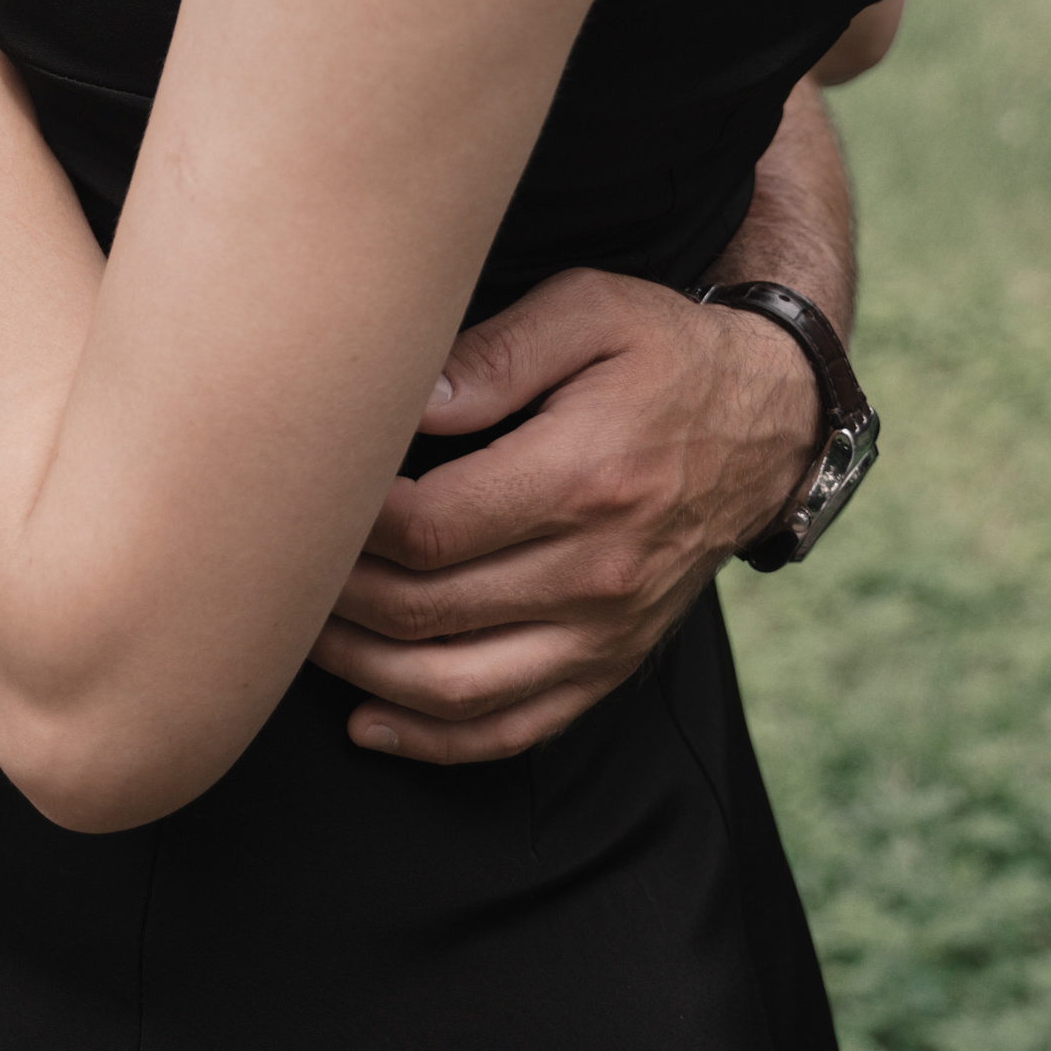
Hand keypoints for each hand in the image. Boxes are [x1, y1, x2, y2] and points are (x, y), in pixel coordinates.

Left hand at [309, 267, 820, 762]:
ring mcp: (607, 630)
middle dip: (336, 598)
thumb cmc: (664, 351)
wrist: (770, 424)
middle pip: (429, 613)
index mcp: (582, 479)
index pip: (429, 530)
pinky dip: (437, 739)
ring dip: (366, 673)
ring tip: (304, 636)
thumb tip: (411, 398)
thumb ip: (494, 353)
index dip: (350, 526)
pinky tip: (370, 721)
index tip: (308, 496)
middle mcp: (597, 570)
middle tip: (280, 564)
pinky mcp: (613, 662)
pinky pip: (518, 727)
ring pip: (461, 689)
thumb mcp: (589, 311)